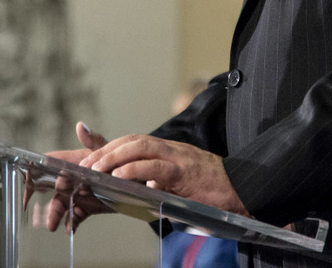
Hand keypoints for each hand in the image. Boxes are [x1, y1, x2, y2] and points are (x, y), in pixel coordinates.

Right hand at [25, 122, 113, 232]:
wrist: (138, 178)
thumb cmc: (120, 159)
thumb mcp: (108, 149)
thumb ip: (93, 141)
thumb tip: (81, 127)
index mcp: (74, 163)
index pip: (50, 166)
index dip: (35, 174)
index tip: (26, 184)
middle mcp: (73, 179)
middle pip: (53, 190)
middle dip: (47, 202)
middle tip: (44, 214)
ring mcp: (79, 194)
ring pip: (62, 205)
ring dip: (56, 215)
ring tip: (53, 225)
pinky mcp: (89, 207)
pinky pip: (76, 217)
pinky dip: (72, 223)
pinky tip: (69, 230)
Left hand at [80, 134, 249, 216]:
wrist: (244, 190)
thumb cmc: (212, 190)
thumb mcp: (181, 183)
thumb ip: (163, 182)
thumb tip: (146, 189)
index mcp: (168, 151)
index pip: (133, 141)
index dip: (109, 146)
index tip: (89, 156)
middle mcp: (171, 149)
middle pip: (132, 140)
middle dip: (106, 150)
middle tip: (86, 164)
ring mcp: (178, 158)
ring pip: (141, 148)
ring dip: (115, 157)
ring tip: (97, 169)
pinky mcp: (185, 172)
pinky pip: (156, 167)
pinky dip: (135, 170)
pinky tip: (120, 177)